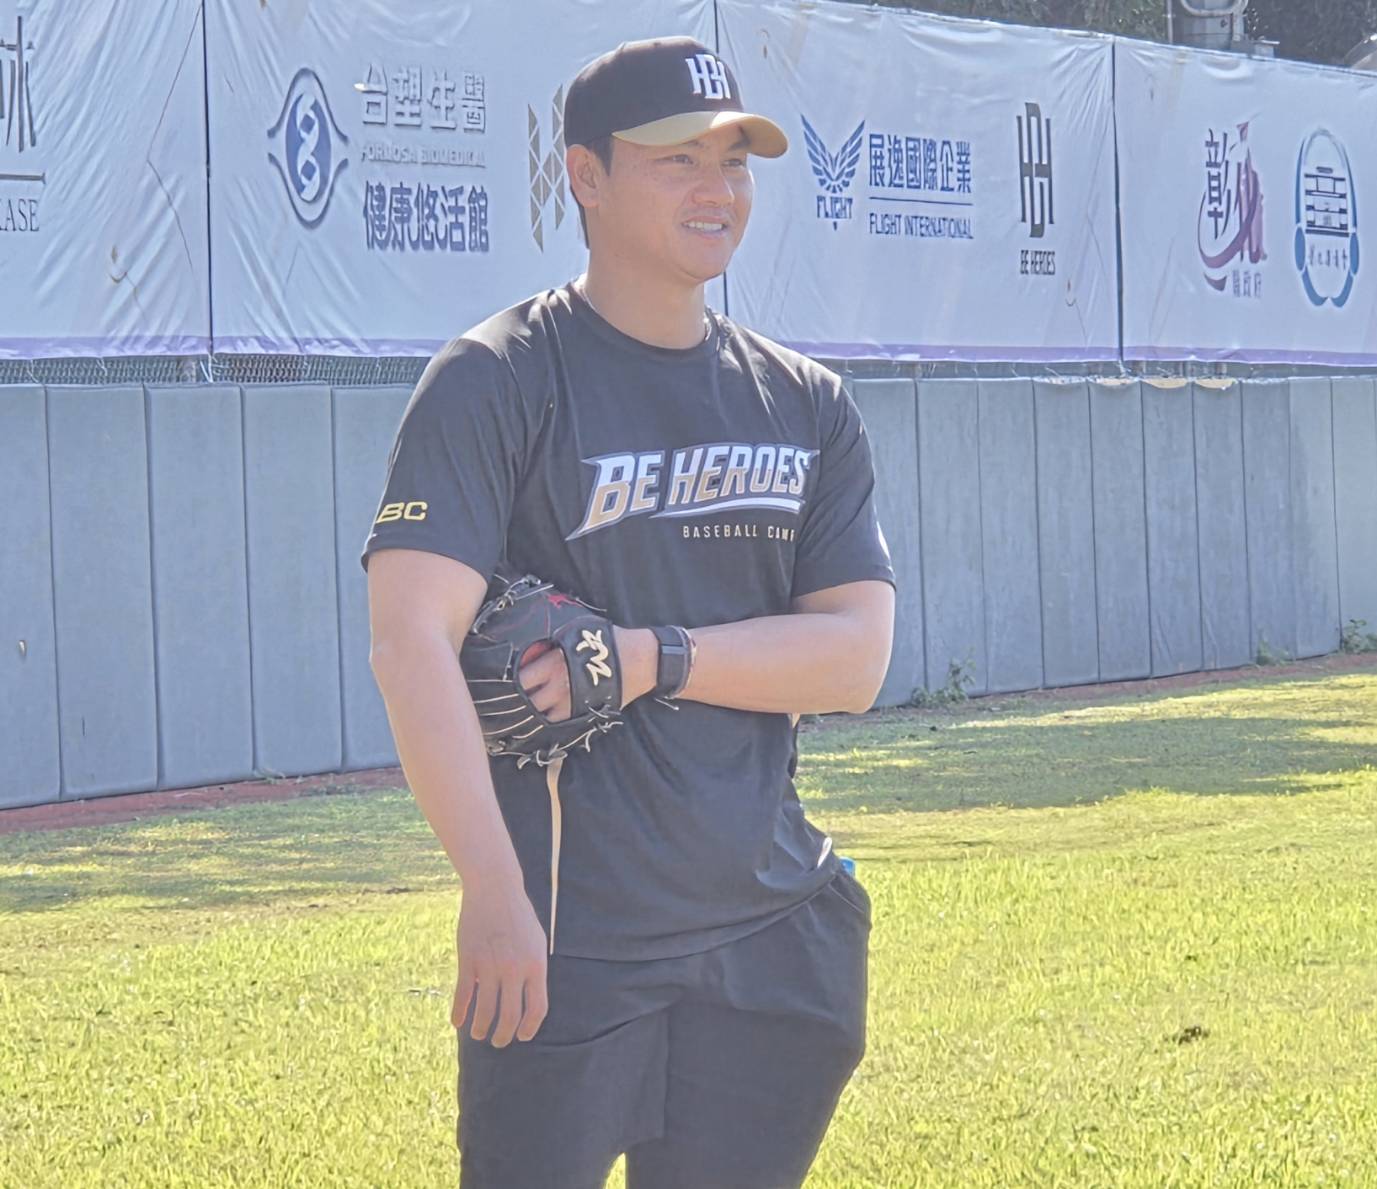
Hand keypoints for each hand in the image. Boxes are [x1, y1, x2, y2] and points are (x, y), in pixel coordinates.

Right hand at [452, 878, 548, 1046]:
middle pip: (510, 1016)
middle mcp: (515, 969)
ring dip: (481, 1028)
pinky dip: (459, 1012)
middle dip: (503, 1036)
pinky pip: (463, 994)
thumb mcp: (536, 940)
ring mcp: (491, 965)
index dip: (529, 1028)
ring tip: (478, 1034)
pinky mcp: (469, 959)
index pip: (537, 1009)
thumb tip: (530, 996)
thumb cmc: (518, 915)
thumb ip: (534, 969)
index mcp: (536, 965)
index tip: (522, 1036)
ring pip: (485, 1010)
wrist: (495, 888)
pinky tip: (457, 1022)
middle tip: (498, 1041)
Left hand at [516, 627, 657, 718]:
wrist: (638, 660)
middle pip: (526, 700)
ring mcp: (570, 703)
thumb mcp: (576, 629)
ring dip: (531, 711)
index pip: (519, 678)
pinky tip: (543, 715)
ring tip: (523, 709)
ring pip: (539, 715)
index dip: (508, 680)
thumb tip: (531, 633)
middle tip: (509, 698)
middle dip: (516, 699)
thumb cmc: (607, 640)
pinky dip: (547, 719)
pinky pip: (557, 723)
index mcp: (553, 662)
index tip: (502, 680)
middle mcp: (558, 685)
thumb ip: (553, 636)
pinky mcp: (582, 713)